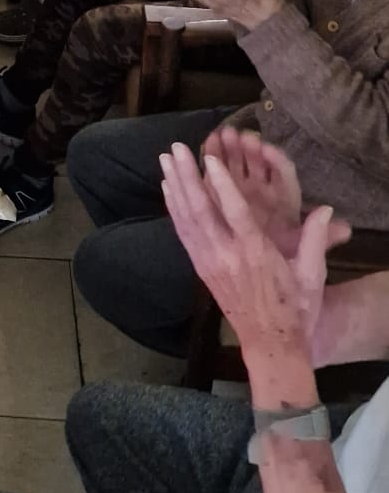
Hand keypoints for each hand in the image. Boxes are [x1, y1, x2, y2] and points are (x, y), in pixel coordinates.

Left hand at [160, 142, 340, 360]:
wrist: (270, 343)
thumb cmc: (295, 308)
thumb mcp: (312, 275)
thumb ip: (315, 239)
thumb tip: (326, 208)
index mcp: (256, 254)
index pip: (236, 213)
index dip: (221, 185)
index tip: (209, 158)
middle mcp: (227, 256)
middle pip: (202, 211)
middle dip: (187, 178)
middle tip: (176, 149)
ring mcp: (209, 262)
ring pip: (187, 220)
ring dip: (176, 187)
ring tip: (166, 159)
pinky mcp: (201, 269)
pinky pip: (183, 234)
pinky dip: (174, 209)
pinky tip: (168, 189)